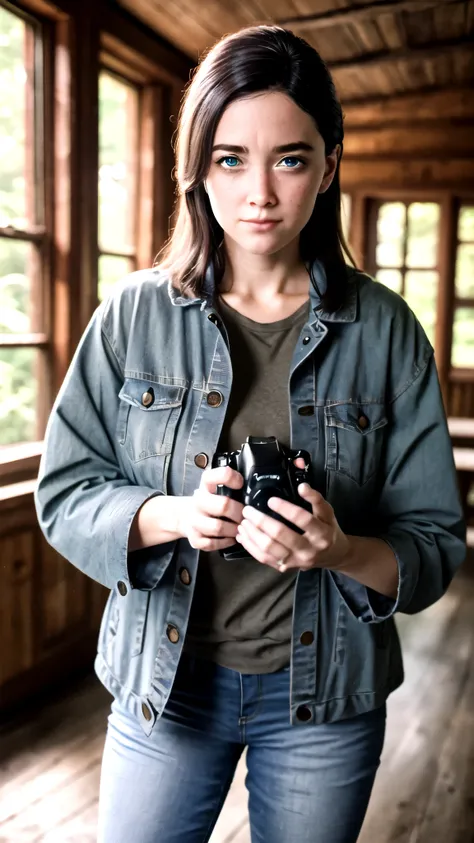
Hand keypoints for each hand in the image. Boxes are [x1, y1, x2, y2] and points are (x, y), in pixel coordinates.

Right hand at [176, 466, 243, 551]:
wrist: (185, 516)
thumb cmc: (209, 502)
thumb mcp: (216, 488)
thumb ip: (231, 487)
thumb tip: (253, 491)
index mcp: (206, 486)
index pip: (215, 476)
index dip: (231, 478)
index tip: (240, 484)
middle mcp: (198, 501)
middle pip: (223, 505)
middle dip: (239, 512)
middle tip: (245, 516)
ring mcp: (194, 521)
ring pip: (218, 527)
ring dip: (234, 530)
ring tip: (240, 529)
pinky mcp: (194, 538)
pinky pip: (213, 543)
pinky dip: (225, 542)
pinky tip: (231, 538)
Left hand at [235, 459, 349, 572]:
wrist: (333, 555)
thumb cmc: (327, 530)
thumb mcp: (327, 512)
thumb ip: (316, 499)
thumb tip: (302, 486)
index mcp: (321, 534)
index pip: (302, 520)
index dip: (286, 509)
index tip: (270, 500)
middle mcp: (309, 550)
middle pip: (281, 535)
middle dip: (261, 521)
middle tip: (248, 510)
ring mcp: (296, 561)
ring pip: (269, 549)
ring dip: (252, 534)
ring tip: (243, 522)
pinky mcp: (286, 567)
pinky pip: (264, 559)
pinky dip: (251, 547)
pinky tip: (243, 536)